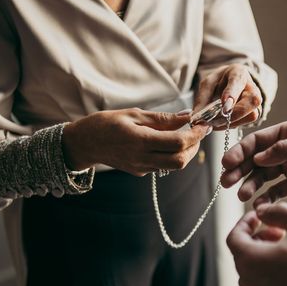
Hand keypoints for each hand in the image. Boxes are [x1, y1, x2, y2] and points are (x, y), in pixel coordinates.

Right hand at [62, 108, 209, 175]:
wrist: (84, 143)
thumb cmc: (106, 123)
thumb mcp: (134, 114)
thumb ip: (162, 118)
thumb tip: (186, 116)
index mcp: (140, 141)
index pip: (178, 142)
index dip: (195, 135)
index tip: (203, 125)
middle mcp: (142, 158)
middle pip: (180, 160)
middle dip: (194, 147)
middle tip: (197, 132)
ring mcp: (141, 168)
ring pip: (173, 166)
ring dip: (185, 152)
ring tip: (185, 136)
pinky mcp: (140, 172)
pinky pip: (162, 166)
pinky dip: (171, 155)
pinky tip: (168, 143)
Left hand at [194, 64, 262, 128]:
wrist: (230, 84)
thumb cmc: (220, 82)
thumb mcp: (208, 85)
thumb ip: (202, 98)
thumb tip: (196, 117)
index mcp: (238, 73)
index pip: (238, 82)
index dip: (232, 93)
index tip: (224, 104)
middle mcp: (252, 87)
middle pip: (252, 101)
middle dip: (233, 114)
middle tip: (214, 120)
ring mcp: (255, 102)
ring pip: (251, 115)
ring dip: (232, 122)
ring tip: (215, 122)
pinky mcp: (254, 113)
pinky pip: (247, 123)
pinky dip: (232, 125)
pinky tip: (221, 123)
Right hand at [221, 120, 286, 206]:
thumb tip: (260, 157)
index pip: (257, 141)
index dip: (240, 152)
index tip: (227, 164)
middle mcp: (286, 149)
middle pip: (255, 160)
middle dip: (239, 170)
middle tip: (226, 183)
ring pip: (263, 177)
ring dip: (250, 186)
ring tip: (242, 197)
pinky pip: (276, 192)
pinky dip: (266, 198)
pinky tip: (259, 206)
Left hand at [226, 202, 286, 285]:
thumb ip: (277, 211)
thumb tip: (262, 211)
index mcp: (252, 261)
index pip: (233, 238)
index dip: (245, 223)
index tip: (259, 217)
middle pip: (242, 256)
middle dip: (256, 239)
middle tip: (278, 232)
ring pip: (252, 275)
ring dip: (263, 259)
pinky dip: (271, 279)